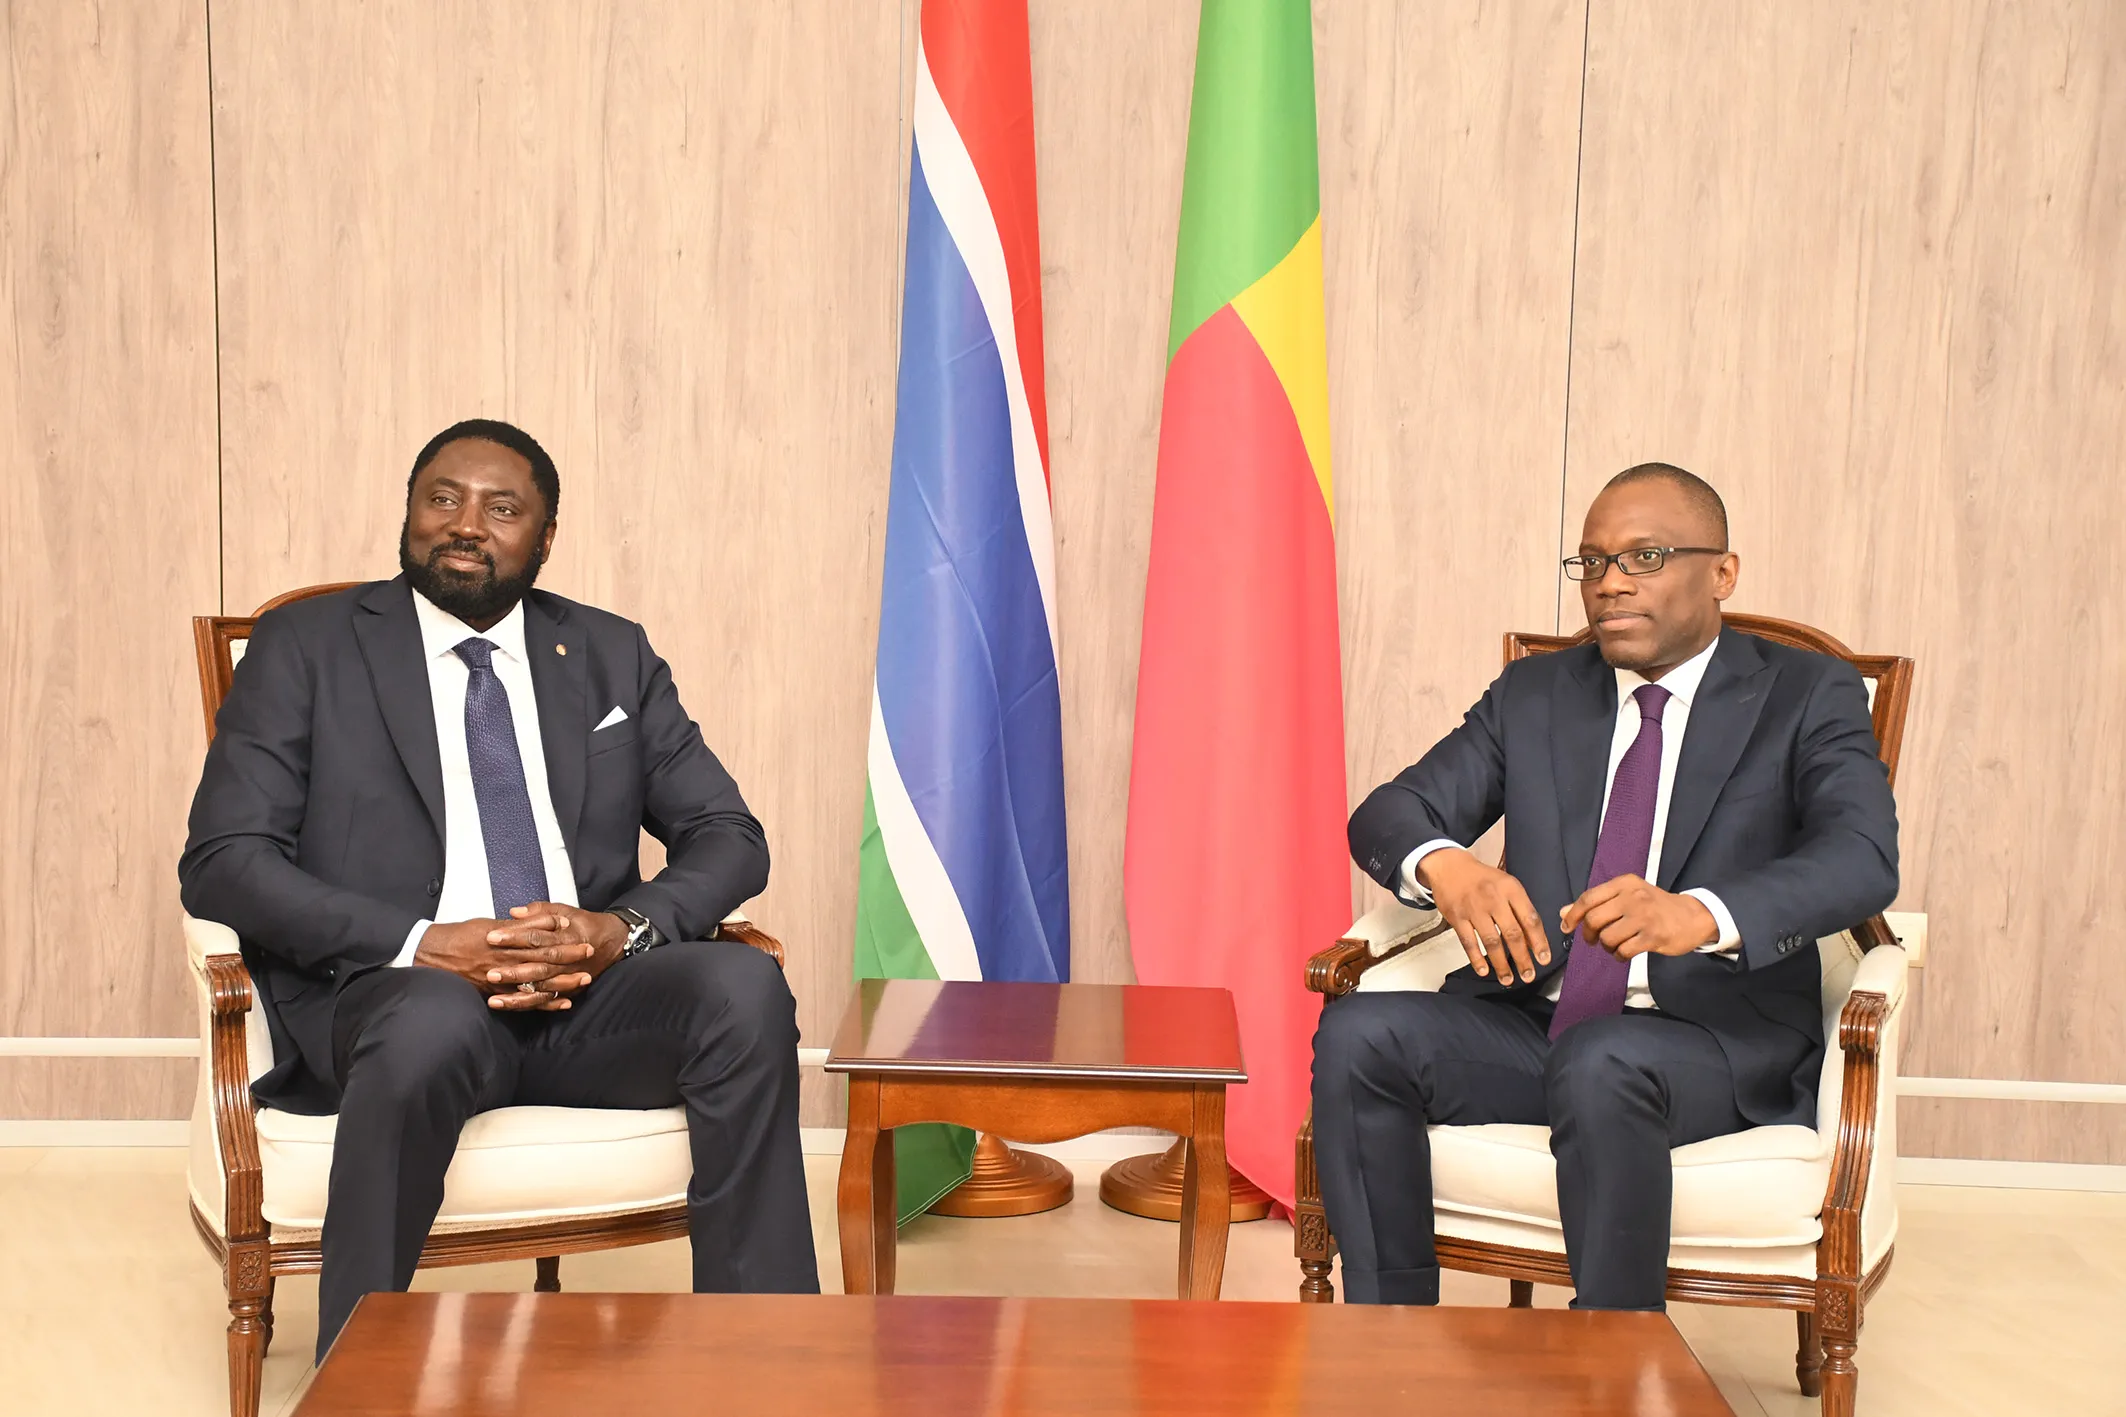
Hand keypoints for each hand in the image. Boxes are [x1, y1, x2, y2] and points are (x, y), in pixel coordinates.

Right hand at [411, 916, 594, 1010]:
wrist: (434, 956)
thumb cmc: (461, 937)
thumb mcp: (488, 924)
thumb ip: (514, 926)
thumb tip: (534, 922)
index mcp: (504, 939)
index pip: (537, 935)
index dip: (557, 934)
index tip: (576, 930)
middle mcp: (505, 959)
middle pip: (543, 958)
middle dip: (568, 956)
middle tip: (589, 953)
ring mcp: (502, 978)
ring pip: (538, 981)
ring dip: (563, 980)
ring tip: (583, 979)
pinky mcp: (497, 993)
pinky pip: (525, 1000)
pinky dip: (545, 1002)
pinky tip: (563, 1002)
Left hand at [483, 905, 628, 1000]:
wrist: (612, 942)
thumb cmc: (585, 924)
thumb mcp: (565, 910)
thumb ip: (540, 911)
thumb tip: (514, 913)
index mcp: (565, 937)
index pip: (536, 937)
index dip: (514, 937)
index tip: (491, 936)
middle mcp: (567, 960)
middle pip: (537, 965)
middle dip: (513, 970)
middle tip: (489, 971)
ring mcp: (568, 977)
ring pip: (541, 987)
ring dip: (517, 993)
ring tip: (493, 995)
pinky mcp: (567, 990)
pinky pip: (545, 1001)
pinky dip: (528, 1004)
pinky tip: (507, 1004)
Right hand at [1417, 848, 1550, 983]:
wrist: (1449, 867)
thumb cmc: (1482, 879)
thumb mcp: (1506, 885)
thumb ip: (1520, 909)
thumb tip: (1533, 940)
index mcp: (1511, 889)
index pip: (1530, 919)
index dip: (1539, 941)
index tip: (1544, 959)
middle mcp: (1494, 899)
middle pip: (1512, 933)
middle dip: (1522, 958)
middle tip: (1529, 975)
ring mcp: (1474, 908)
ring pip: (1491, 941)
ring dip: (1501, 964)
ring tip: (1508, 979)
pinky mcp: (1457, 917)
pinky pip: (1468, 942)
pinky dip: (1476, 958)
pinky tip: (1484, 970)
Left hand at [1560, 875, 1718, 960]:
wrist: (1693, 916)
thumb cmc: (1655, 906)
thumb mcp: (1626, 896)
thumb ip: (1596, 903)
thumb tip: (1564, 912)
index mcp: (1624, 884)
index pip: (1589, 898)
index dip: (1573, 915)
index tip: (1566, 927)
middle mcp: (1633, 897)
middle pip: (1594, 919)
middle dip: (1588, 933)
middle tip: (1593, 939)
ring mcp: (1644, 917)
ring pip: (1607, 937)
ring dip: (1606, 946)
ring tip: (1614, 945)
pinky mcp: (1653, 936)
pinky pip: (1623, 951)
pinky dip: (1619, 956)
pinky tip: (1624, 953)